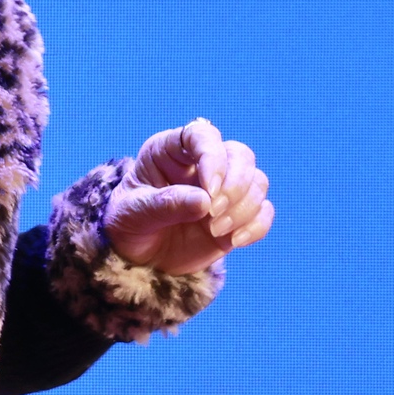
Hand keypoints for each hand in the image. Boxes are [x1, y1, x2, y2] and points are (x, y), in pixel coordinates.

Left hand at [102, 118, 272, 275]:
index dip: (213, 157)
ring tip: (214, 229)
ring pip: (257, 182)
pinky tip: (234, 241)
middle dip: (235, 184)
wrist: (138, 259)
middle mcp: (202, 165)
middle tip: (213, 212)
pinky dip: (256, 225)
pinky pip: (263, 211)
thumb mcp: (135, 213)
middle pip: (241, 155)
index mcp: (171, 151)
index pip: (202, 136)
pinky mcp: (237, 217)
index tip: (209, 189)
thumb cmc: (130, 225)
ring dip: (243, 207)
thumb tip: (205, 201)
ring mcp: (223, 191)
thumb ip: (166, 204)